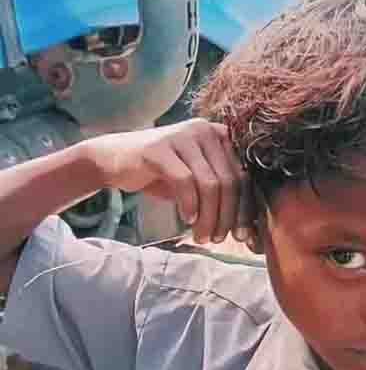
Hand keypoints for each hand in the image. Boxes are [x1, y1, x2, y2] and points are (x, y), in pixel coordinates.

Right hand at [82, 118, 250, 244]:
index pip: (244, 177)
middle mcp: (206, 130)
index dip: (245, 209)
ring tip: (203, 236)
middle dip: (227, 216)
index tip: (243, 237)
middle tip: (219, 239)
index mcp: (221, 136)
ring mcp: (182, 136)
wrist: (113, 160)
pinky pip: (185, 181)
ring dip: (209, 216)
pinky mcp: (160, 147)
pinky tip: (187, 219)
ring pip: (210, 184)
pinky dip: (190, 204)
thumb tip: (248, 228)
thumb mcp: (198, 182)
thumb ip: (221, 194)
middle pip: (229, 181)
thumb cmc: (161, 175)